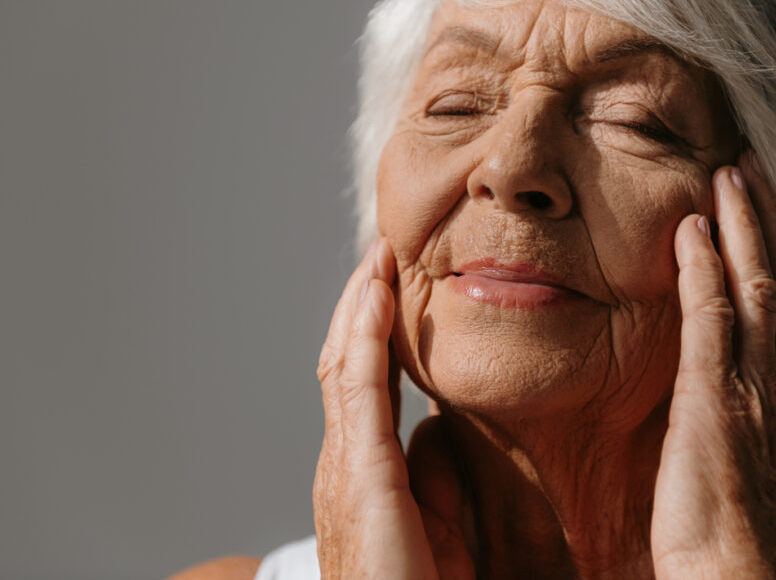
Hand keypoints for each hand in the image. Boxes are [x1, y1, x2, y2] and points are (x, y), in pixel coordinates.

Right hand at [313, 238, 439, 578]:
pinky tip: (378, 296)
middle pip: (344, 360)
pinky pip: (360, 388)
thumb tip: (434, 427)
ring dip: (360, 304)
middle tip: (380, 253)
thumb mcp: (427, 521)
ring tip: (378, 258)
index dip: (370, 329)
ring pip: (345, 361)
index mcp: (358, 471)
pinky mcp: (361, 475)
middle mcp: (341, 461)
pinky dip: (366, 336)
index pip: (359, 380)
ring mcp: (344, 465)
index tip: (389, 285)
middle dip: (359, 304)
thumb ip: (425, 472)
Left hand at [652, 152, 775, 578]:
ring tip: (731, 175)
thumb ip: (746, 419)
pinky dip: (706, 271)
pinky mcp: (716, 402)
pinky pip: (714, 321)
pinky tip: (693, 233)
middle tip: (754, 169)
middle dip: (769, 222)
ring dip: (744, 227)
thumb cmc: (734, 540)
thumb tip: (728, 395)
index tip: (766, 212)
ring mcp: (754, 391)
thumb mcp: (753, 467)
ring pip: (759, 289)